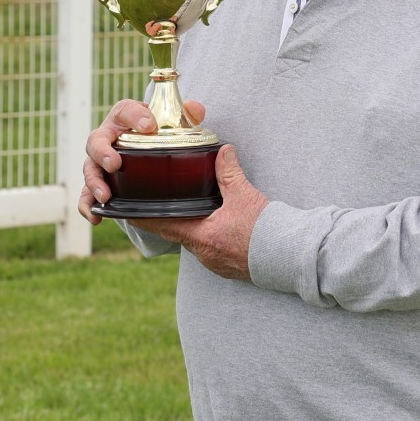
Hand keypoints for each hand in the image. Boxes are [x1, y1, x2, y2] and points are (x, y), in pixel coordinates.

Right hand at [79, 97, 206, 224]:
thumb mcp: (172, 122)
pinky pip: (86, 195)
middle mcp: (107, 138)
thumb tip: (196, 110)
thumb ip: (187, 115)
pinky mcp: (99, 181)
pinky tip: (97, 218)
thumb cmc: (157, 131)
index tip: (149, 125)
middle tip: (114, 164)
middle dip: (102, 153)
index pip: (125, 111)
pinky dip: (88, 206)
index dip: (134, 116)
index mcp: (124, 118)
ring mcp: (100, 161)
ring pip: (90, 169)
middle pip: (96, 141)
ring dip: (95, 183)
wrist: (146, 146)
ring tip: (106, 196)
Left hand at [140, 145, 266, 280]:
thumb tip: (223, 151)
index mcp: (202, 236)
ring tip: (190, 215)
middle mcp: (204, 254)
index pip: (162, 226)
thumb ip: (229, 172)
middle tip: (158, 208)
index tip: (128, 213)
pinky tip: (216, 230)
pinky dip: (208, 240)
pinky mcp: (229, 269)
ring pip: (195, 244)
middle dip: (168, 222)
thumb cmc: (268, 230)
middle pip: (177, 235)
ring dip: (191, 230)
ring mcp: (216, 264)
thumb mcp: (245, 196)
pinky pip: (211, 252)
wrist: (291, 257)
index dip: (144, 219)